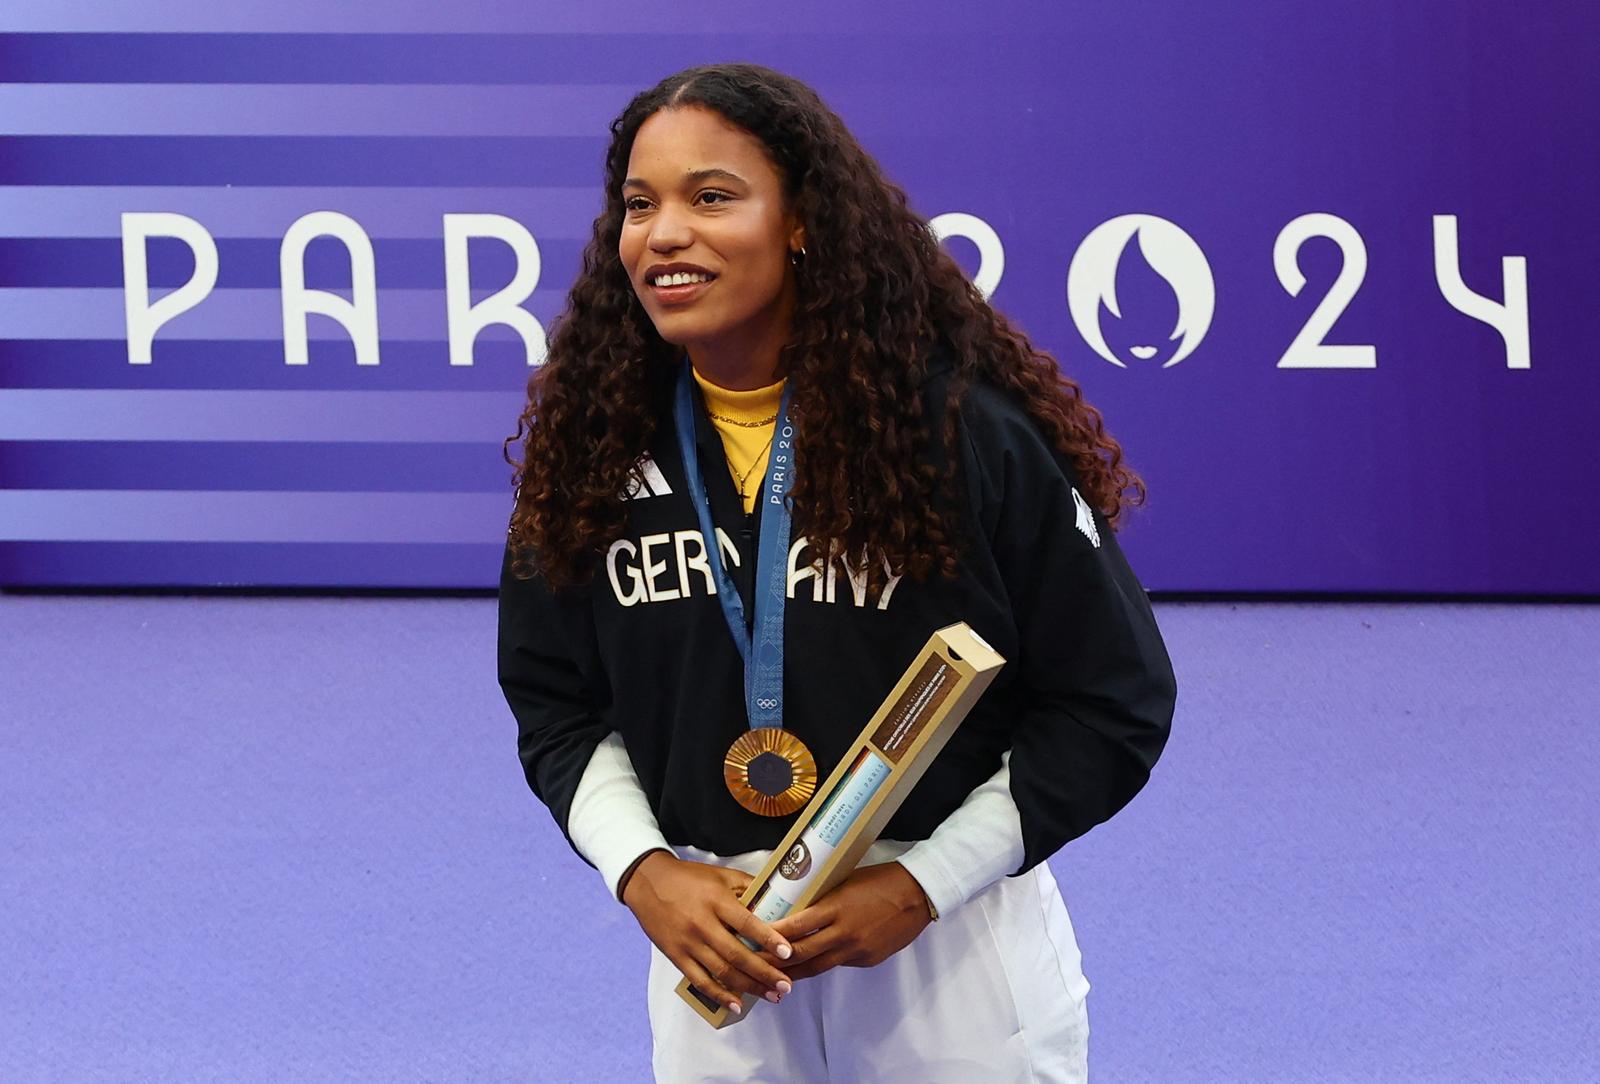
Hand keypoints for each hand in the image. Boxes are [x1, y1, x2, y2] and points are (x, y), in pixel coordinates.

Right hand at [621, 850, 795, 1014]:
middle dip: (765, 973)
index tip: (788, 953)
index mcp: (716, 901)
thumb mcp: (722, 875)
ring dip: (749, 987)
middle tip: (786, 985)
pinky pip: (700, 981)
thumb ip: (749, 888)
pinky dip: (719, 995)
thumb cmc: (689, 878)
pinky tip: (737, 1005)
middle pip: (737, 954)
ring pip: (722, 972)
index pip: (747, 923)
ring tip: (772, 996)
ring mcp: (688, 943)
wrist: (648, 882)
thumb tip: (779, 901)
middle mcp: (702, 924)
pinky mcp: (676, 956)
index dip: (769, 939)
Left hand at [764, 861, 933, 981]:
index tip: (753, 938)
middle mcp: (844, 932)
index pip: (796, 927)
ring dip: (795, 973)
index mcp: (836, 907)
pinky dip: (825, 963)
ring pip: (818, 967)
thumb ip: (823, 900)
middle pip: (802, 953)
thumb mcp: (845, 882)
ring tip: (774, 976)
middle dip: (775, 961)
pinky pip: (840, 963)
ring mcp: (856, 950)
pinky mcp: (868, 960)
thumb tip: (798, 910)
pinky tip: (813, 964)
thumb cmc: (881, 880)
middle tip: (754, 963)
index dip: (772, 936)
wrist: (918, 894)